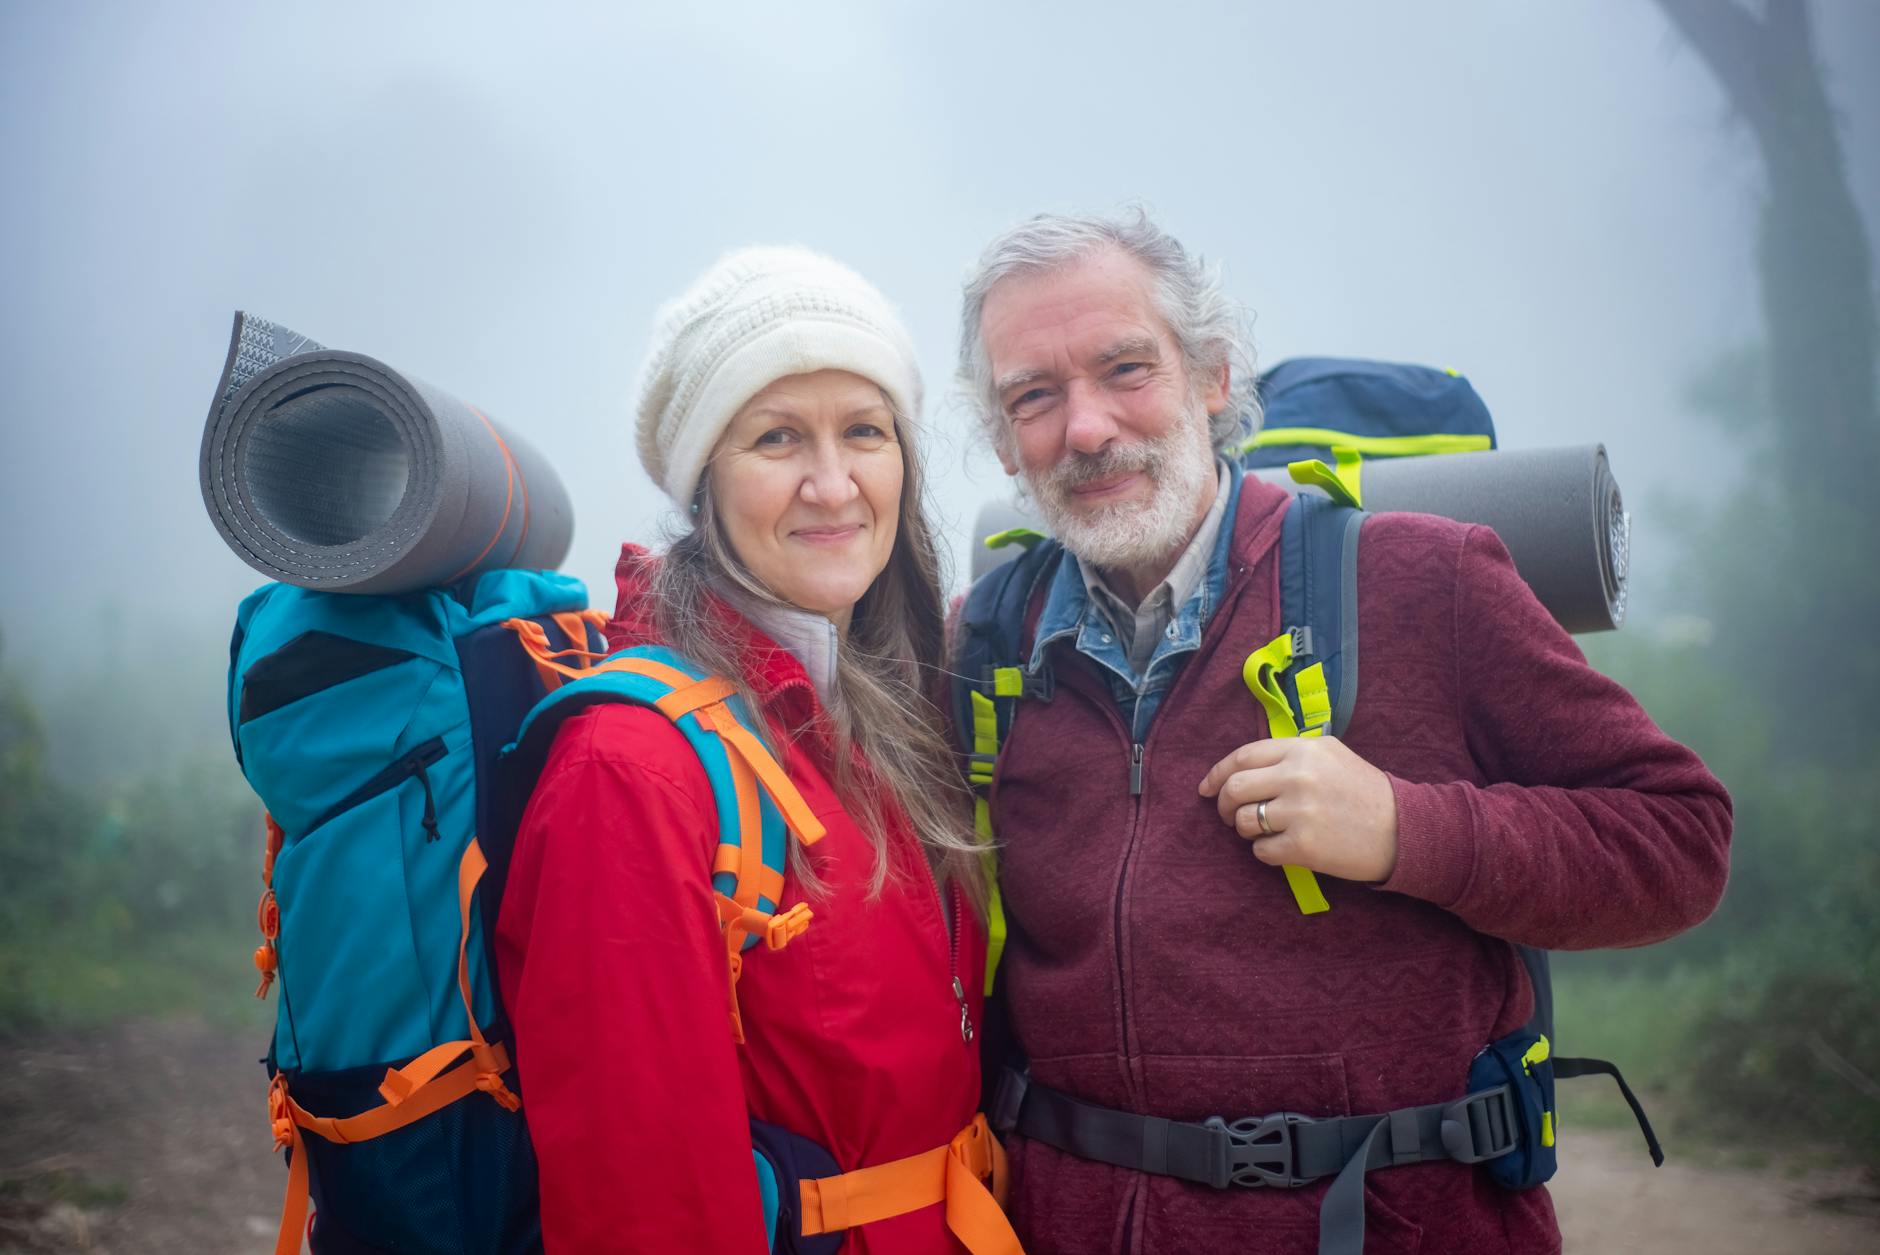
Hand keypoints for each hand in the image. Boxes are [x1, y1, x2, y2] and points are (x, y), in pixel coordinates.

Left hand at [1197, 737, 1399, 882]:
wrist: (1403, 829)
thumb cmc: (1364, 792)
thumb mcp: (1331, 754)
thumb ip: (1290, 753)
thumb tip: (1243, 764)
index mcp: (1301, 750)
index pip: (1241, 757)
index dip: (1217, 774)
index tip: (1205, 788)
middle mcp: (1296, 776)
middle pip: (1234, 789)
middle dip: (1222, 805)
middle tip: (1228, 816)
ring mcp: (1298, 811)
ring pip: (1242, 821)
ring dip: (1244, 830)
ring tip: (1263, 832)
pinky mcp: (1303, 846)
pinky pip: (1260, 851)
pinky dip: (1265, 852)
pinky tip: (1283, 848)